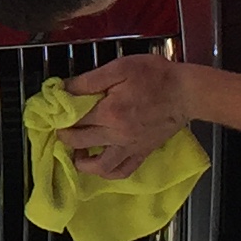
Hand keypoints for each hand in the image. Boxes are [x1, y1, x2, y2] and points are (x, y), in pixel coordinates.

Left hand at [59, 55, 189, 180]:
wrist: (186, 92)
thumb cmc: (154, 76)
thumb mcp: (120, 68)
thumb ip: (89, 80)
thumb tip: (64, 89)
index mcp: (109, 112)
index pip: (74, 120)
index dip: (60, 115)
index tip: (55, 111)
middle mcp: (117, 135)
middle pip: (80, 142)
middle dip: (65, 136)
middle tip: (62, 128)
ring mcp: (130, 147)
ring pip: (99, 166)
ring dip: (82, 162)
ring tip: (77, 152)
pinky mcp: (142, 153)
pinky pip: (123, 171)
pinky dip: (108, 172)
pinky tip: (101, 164)